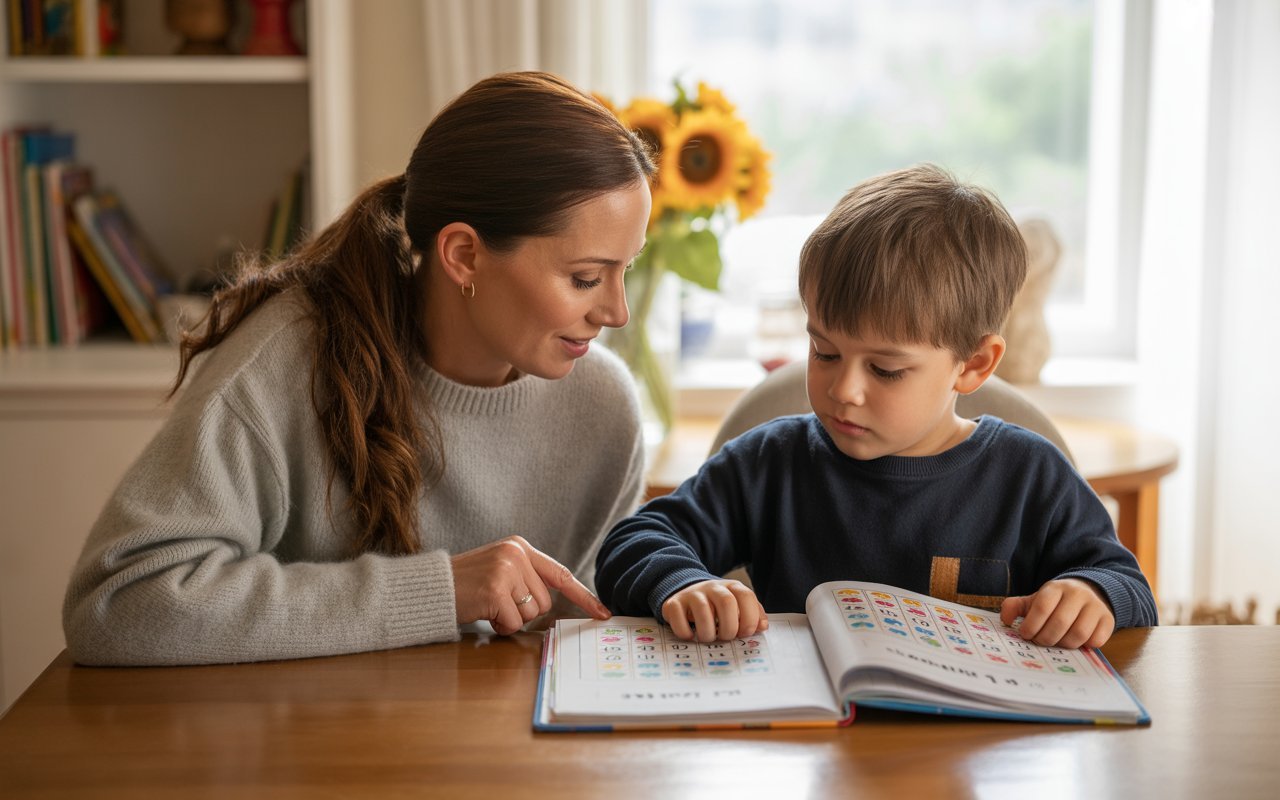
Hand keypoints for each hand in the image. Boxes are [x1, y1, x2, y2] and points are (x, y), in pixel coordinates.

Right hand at [451, 535, 610, 634]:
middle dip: (522, 611)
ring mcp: (506, 570)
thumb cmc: (464, 584)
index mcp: (520, 546)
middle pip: (544, 602)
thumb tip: (549, 606)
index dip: (583, 596)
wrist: (428, 587)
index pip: (560, 574)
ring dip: (510, 619)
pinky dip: (498, 625)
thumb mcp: (499, 569)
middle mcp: (516, 553)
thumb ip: (525, 579)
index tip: (603, 613)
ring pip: (531, 614)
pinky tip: (481, 612)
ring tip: (487, 604)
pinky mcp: (495, 589)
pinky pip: (513, 623)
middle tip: (495, 602)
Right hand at [661, 579, 768, 642]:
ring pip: (702, 611)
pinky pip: (678, 618)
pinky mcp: (673, 603)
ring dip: (708, 633)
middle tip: (726, 638)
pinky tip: (691, 636)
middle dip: (729, 627)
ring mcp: (692, 594)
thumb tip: (762, 626)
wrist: (687, 592)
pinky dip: (685, 632)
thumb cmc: (717, 606)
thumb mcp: (738, 606)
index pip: (746, 596)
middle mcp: (712, 587)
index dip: (749, 618)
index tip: (745, 633)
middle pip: (726, 603)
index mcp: (731, 587)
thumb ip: (753, 615)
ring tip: (709, 638)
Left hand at [1000, 578, 1114, 647]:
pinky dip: (1084, 646)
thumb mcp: (1034, 600)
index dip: (1031, 625)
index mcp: (1056, 588)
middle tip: (1039, 641)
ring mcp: (1095, 606)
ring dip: (1063, 644)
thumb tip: (1005, 620)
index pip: (1042, 607)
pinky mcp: (1108, 620)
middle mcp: (1077, 594)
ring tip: (1056, 642)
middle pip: (1060, 623)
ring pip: (1078, 633)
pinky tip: (1074, 642)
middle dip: (1045, 638)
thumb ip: (1015, 607)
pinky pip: (1096, 640)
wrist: (1089, 594)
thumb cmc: (1056, 602)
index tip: (1025, 634)